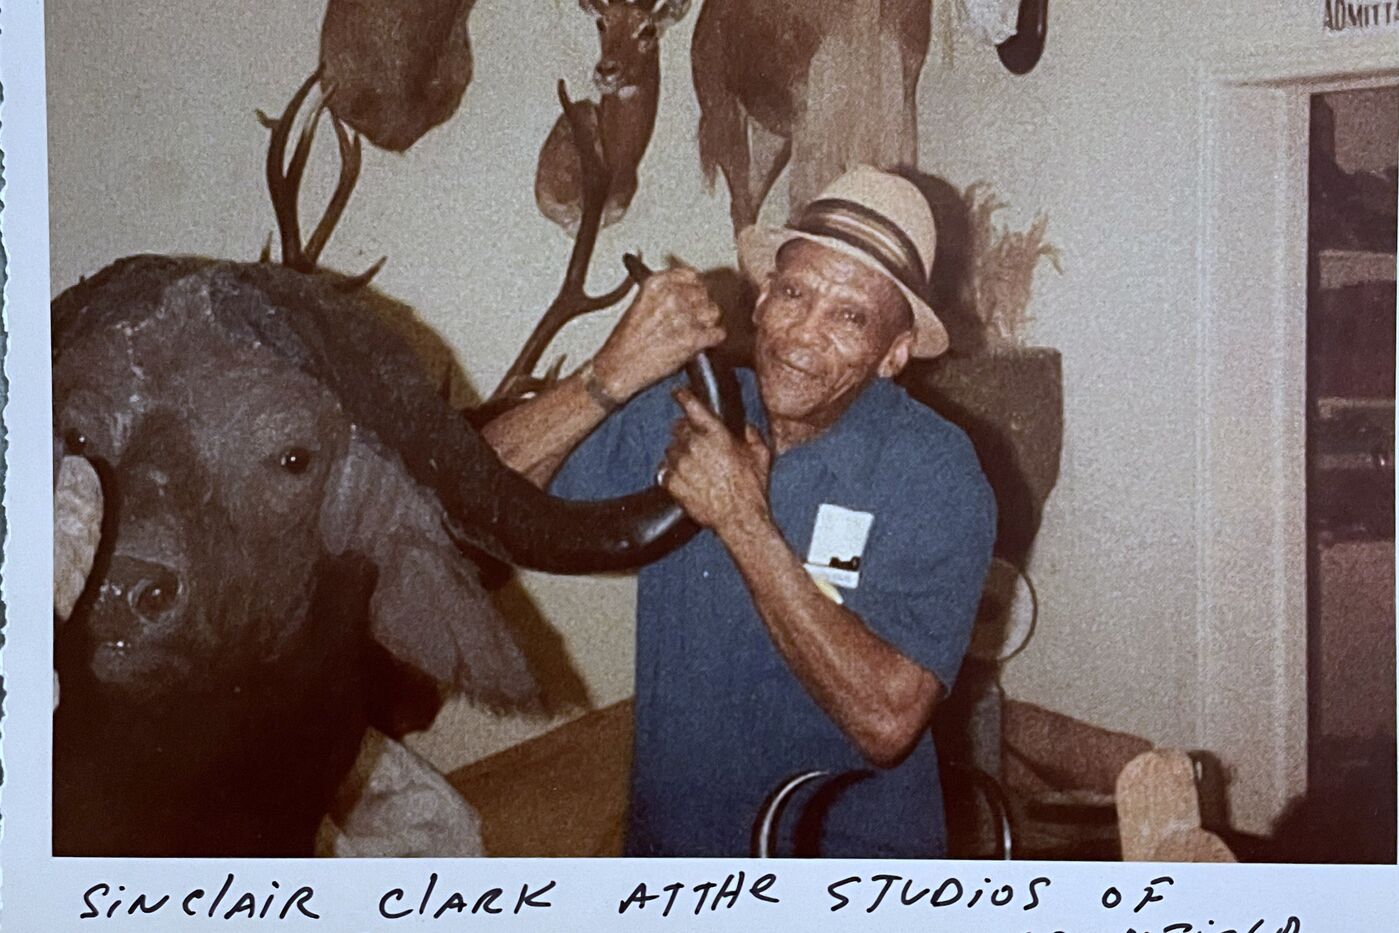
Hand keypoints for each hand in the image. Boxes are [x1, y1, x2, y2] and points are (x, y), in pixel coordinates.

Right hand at [593, 266, 725, 400]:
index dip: (694, 288)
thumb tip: (685, 290)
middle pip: (704, 293)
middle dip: (700, 307)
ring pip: (713, 312)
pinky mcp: (693, 338)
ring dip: (707, 323)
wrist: (619, 367)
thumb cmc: (626, 342)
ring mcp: (684, 316)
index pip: (691, 275)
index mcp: (656, 284)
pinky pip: (718, 333)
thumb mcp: (640, 304)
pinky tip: (698, 344)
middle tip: (690, 321)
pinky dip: (712, 340)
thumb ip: (663, 294)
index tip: (693, 295)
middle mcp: (671, 296)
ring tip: (692, 333)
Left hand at [661, 387, 772, 539]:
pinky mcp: (671, 483)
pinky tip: (684, 480)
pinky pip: (663, 471)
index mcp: (715, 433)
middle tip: (696, 445)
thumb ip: (752, 435)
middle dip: (685, 432)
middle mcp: (694, 444)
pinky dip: (670, 473)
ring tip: (693, 468)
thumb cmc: (752, 488)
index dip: (682, 396)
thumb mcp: (761, 455)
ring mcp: (680, 464)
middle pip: (678, 428)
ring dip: (678, 454)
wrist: (739, 519)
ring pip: (670, 450)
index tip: (678, 393)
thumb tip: (746, 428)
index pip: (691, 405)